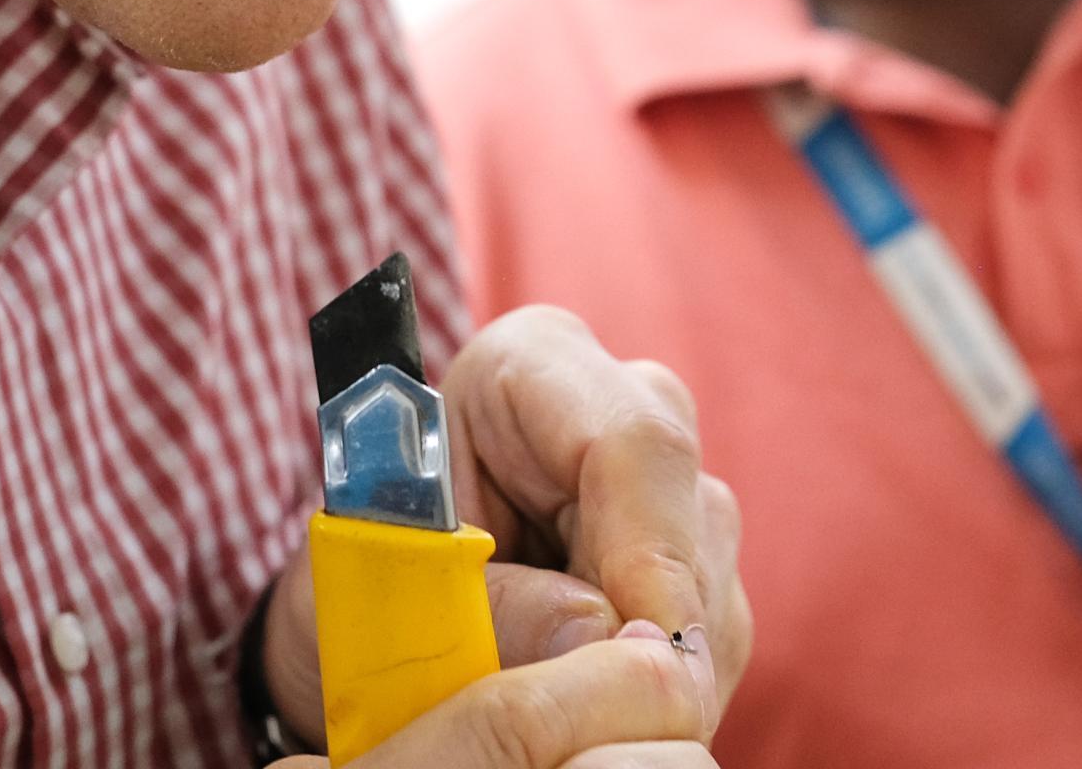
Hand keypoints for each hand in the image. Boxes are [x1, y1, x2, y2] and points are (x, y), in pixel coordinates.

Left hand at [257, 305, 750, 739]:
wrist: (378, 603)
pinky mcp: (698, 568)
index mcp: (536, 364)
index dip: (651, 550)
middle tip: (590, 717)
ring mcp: (674, 491)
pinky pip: (711, 642)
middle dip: (651, 634)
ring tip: (557, 712)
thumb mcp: (391, 584)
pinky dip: (657, 695)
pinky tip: (593, 717)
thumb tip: (590, 635)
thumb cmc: (369, 569)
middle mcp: (629, 411)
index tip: (641, 645)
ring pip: (712, 593)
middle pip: (689, 524)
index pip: (634, 441)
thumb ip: (485, 601)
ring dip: (652, 676)